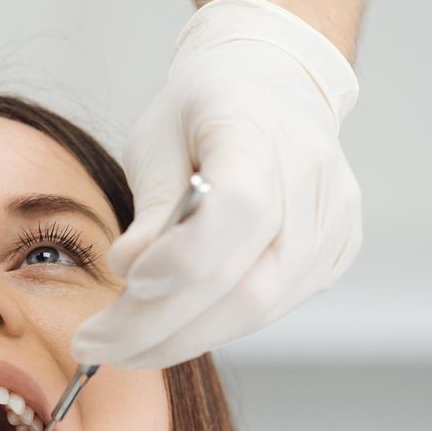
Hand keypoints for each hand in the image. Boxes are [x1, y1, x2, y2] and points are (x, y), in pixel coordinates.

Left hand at [71, 0, 361, 369]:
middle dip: (158, 327)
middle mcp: (314, 180)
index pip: (236, 211)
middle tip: (95, 345)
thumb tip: (131, 271)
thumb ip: (151, 207)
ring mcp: (334, 220)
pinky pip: (275, 306)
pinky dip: (217, 324)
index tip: (123, 282)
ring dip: (183, 337)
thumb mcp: (156, 139)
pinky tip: (172, 325)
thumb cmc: (201, 112)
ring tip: (124, 345)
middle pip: (242, 283)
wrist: (270, 85)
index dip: (179, 260)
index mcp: (264, 133)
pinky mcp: (336, 250)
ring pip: (258, 308)